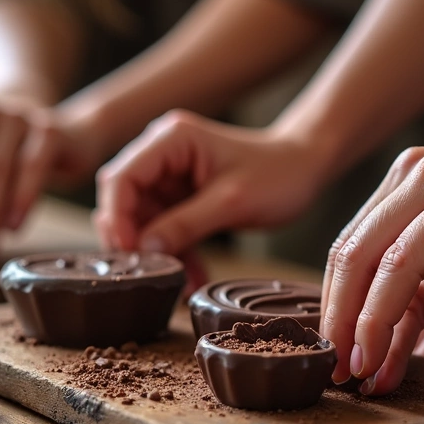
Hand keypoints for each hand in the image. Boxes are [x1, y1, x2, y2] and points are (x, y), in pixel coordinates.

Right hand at [94, 110, 325, 288]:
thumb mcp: (231, 202)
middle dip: (132, 237)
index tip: (128, 253)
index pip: (122, 178)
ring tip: (178, 283)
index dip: (118, 217)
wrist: (305, 169)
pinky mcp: (181, 196)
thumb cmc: (277, 174)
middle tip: (145, 272)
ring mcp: (171, 175)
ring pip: (143, 219)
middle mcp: (163, 152)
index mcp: (171, 139)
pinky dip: (176, 252)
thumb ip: (185, 224)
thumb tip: (145, 250)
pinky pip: (165, 227)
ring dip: (158, 252)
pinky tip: (192, 280)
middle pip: (124, 198)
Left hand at [320, 146, 423, 392]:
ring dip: (361, 326)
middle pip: (351, 256)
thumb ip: (411, 293)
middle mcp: (416, 171)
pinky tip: (388, 355)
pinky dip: (389, 315)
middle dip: (340, 321)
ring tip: (362, 373)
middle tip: (339, 373)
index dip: (336, 307)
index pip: (351, 250)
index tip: (334, 358)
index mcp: (407, 181)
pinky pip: (408, 263)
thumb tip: (361, 343)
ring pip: (374, 262)